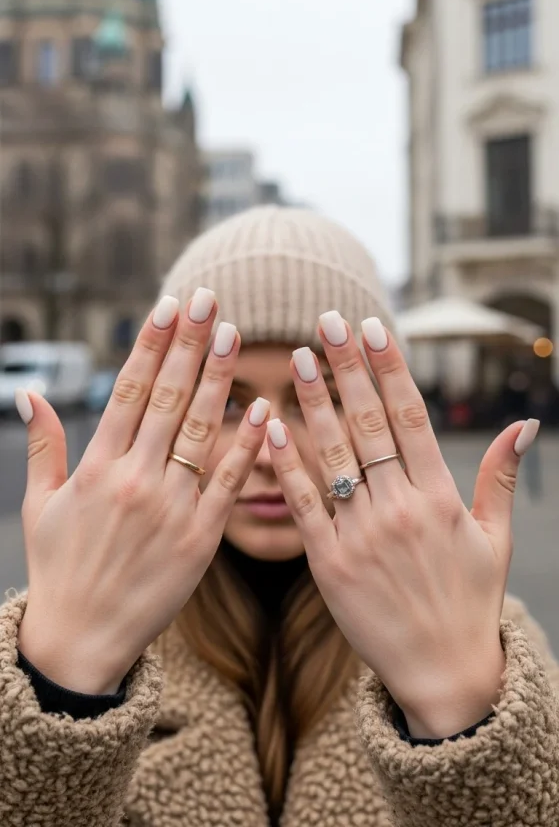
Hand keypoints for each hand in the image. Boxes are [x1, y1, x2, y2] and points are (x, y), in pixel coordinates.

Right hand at [16, 289, 268, 693]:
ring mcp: (171, 509)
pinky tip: (266, 409)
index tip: (167, 305)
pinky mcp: (201, 540)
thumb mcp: (41, 506)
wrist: (82, 640)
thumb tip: (29, 394)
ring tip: (232, 335)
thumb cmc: (59, 569)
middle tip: (208, 298)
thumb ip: (43, 447)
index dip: (151, 344)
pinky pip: (228, 484)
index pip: (130, 390)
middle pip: (168, 399)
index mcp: (97, 468)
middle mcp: (135, 481)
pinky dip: (248, 446)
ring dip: (218, 380)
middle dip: (188, 344)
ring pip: (200, 432)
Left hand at [266, 312, 538, 738]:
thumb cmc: (471, 601)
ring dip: (315, 402)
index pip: (411, 416)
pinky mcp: (329, 563)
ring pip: (334, 454)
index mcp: (440, 497)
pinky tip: (267, 425)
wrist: (443, 673)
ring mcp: (363, 535)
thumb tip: (525, 423)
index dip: (389, 367)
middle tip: (326, 319)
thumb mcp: (495, 538)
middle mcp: (400, 508)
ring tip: (300, 358)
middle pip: (370, 423)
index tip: (371, 327)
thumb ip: (500, 476)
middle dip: (348, 367)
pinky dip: (285, 463)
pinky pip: (305, 503)